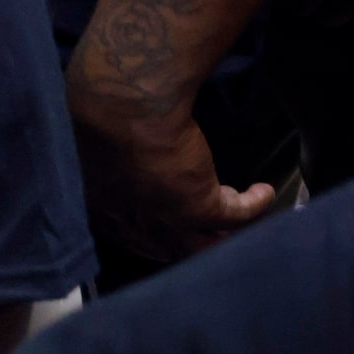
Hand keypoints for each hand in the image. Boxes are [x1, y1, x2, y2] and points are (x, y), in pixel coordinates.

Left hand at [70, 103, 273, 261]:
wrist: (119, 106)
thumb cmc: (97, 111)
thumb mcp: (90, 139)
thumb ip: (99, 154)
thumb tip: (107, 146)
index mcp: (100, 207)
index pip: (126, 233)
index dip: (148, 230)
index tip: (163, 219)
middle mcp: (132, 223)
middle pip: (168, 247)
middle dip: (189, 240)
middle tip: (210, 231)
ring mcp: (167, 220)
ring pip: (204, 242)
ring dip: (223, 231)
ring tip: (238, 216)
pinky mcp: (201, 206)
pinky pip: (237, 215)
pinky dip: (253, 204)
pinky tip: (262, 192)